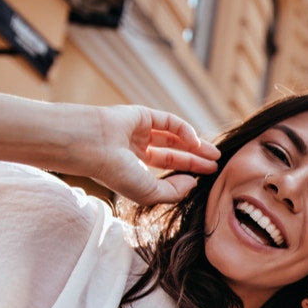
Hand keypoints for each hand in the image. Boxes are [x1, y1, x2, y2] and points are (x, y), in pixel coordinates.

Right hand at [81, 104, 221, 206]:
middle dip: (195, 160)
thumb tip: (193, 182)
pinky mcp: (141, 115)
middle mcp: (135, 149)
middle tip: (216, 166)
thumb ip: (173, 191)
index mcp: (133, 168)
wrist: (91, 146)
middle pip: (173, 154)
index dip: (187, 173)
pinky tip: (196, 142)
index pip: (166, 170)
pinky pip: (169, 121)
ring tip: (215, 155)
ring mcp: (138, 131)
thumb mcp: (149, 192)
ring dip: (195, 145)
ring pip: (174, 137)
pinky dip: (185, 130)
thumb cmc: (115, 173)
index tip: (206, 179)